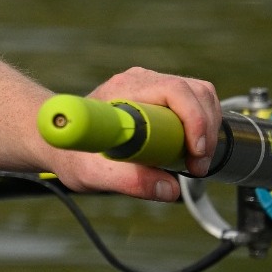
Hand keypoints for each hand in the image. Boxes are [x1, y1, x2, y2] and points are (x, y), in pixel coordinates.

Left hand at [44, 67, 220, 201]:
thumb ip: (128, 182)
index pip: (174, 90)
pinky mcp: (159, 97)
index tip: (194, 153)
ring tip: (196, 162)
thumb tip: (170, 189)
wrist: (62, 140)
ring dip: (209, 128)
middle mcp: (141, 82)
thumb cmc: (72, 153)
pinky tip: (192, 151)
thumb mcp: (93, 173)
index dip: (192, 119)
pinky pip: (195, 102)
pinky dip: (203, 126)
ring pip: (201, 94)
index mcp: (125, 90)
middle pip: (195, 91)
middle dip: (206, 129)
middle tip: (197, 167)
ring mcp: (152, 86)